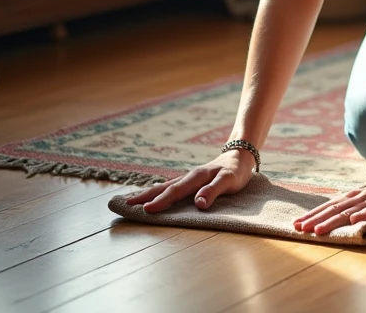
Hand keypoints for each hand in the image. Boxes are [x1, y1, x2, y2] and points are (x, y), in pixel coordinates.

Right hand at [123, 149, 255, 212]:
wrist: (239, 156)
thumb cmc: (236, 171)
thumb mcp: (230, 181)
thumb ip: (214, 191)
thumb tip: (199, 204)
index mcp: (196, 177)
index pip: (176, 191)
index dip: (162, 201)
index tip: (146, 210)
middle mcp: (188, 176)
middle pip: (163, 187)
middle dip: (145, 196)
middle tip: (125, 204)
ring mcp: (187, 178)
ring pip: (164, 186)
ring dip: (147, 193)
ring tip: (130, 200)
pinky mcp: (189, 180)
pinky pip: (170, 185)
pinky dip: (157, 190)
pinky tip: (150, 195)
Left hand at [293, 165, 365, 234]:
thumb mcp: (361, 197)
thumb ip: (344, 207)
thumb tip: (320, 217)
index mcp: (354, 197)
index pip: (331, 207)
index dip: (314, 216)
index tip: (297, 225)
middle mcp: (364, 199)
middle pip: (340, 210)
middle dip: (321, 220)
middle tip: (305, 230)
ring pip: (360, 212)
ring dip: (343, 220)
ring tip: (328, 229)